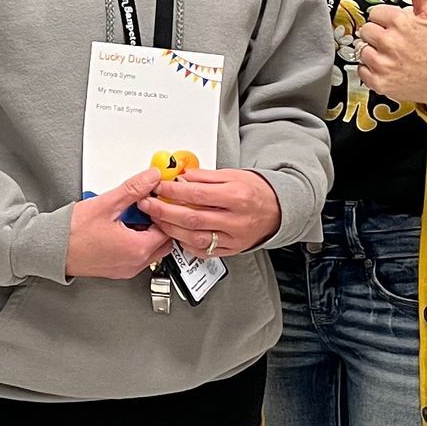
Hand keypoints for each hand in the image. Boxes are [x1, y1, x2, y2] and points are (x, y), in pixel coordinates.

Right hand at [67, 170, 171, 280]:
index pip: (168, 228)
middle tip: (145, 208)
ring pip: (151, 250)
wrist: (50, 249)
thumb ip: (133, 189)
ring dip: (147, 234)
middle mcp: (134, 263)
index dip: (163, 211)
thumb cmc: (71, 233)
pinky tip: (121, 228)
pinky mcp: (116, 270)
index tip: (155, 200)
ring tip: (130, 217)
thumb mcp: (106, 204)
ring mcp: (125, 269)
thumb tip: (151, 178)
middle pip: (163, 242)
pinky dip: (136, 242)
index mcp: (137, 249)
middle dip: (158, 224)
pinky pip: (136, 257)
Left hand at [142, 166, 281, 258]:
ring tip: (157, 220)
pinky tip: (175, 234)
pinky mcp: (231, 250)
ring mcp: (233, 237)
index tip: (158, 187)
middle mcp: (235, 219)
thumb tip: (181, 178)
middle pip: (192, 218)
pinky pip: (203, 251)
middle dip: (164, 211)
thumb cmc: (256, 191)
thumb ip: (205, 177)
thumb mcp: (233, 175)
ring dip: (170, 229)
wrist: (277, 210)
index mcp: (237, 196)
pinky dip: (185, 244)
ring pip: (194, 238)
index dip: (173, 191)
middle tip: (149, 205)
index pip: (197, 194)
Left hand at [356, 0, 426, 107]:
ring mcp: (384, 64)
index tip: (394, 27)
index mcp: (400, 22)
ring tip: (391, 56)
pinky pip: (361, 70)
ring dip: (373, 52)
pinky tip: (387, 68)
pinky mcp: (380, 82)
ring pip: (362, 50)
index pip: (374, 13)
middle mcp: (390, 42)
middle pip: (365, 30)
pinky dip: (370, 71)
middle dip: (377, 35)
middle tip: (392, 42)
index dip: (384, 20)